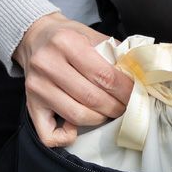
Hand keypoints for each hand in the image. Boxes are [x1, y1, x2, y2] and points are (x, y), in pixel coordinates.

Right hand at [11, 12, 135, 148]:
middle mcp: (47, 64)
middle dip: (116, 107)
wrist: (34, 37)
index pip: (104, 75)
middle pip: (92, 98)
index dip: (126, 90)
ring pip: (76, 115)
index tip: (137, 94)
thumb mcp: (91, 34)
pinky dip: (66, 138)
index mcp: (66, 42)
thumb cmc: (67, 37)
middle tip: (125, 106)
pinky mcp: (30, 105)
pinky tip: (75, 128)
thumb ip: (115, 52)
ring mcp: (37, 87)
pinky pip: (48, 134)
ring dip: (99, 119)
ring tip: (107, 112)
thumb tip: (141, 74)